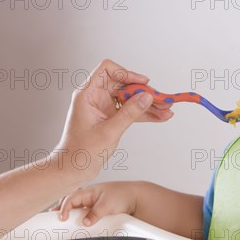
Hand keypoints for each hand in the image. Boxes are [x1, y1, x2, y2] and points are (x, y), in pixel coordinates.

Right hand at [52, 182, 135, 225]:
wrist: (138, 198)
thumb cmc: (123, 195)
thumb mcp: (108, 204)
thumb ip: (95, 213)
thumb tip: (84, 223)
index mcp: (90, 192)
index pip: (71, 198)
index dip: (64, 208)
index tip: (62, 218)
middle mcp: (90, 197)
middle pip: (72, 202)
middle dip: (62, 209)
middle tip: (53, 218)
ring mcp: (94, 204)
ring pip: (78, 209)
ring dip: (71, 215)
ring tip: (61, 222)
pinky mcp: (100, 211)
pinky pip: (87, 214)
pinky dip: (81, 219)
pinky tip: (78, 226)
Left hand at [56, 59, 172, 179]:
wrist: (73, 169)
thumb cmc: (82, 152)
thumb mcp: (109, 131)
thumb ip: (130, 113)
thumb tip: (147, 97)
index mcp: (88, 94)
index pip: (107, 70)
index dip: (126, 73)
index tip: (143, 83)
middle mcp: (96, 96)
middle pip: (124, 85)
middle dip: (144, 92)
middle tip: (163, 101)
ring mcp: (104, 106)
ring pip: (130, 98)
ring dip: (148, 105)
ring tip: (166, 111)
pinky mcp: (110, 117)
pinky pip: (130, 110)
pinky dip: (144, 114)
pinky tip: (160, 117)